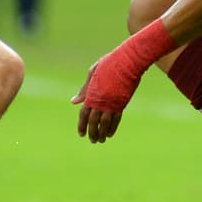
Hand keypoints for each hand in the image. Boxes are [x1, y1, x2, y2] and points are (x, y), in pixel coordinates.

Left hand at [71, 20, 178, 143]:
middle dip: (92, 132)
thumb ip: (84, 90)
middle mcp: (101, 100)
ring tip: (100, 140)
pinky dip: (113, 128)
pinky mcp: (122, 103)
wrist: (128, 61)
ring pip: (105, 123)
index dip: (82, 125)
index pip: (84, 114)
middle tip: (92, 140)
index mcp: (92, 93)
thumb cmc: (109, 64)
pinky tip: (110, 134)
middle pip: (94, 121)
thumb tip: (73, 102)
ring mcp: (112, 103)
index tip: (81, 134)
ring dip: (102, 133)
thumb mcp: (93, 73)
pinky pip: (116, 119)